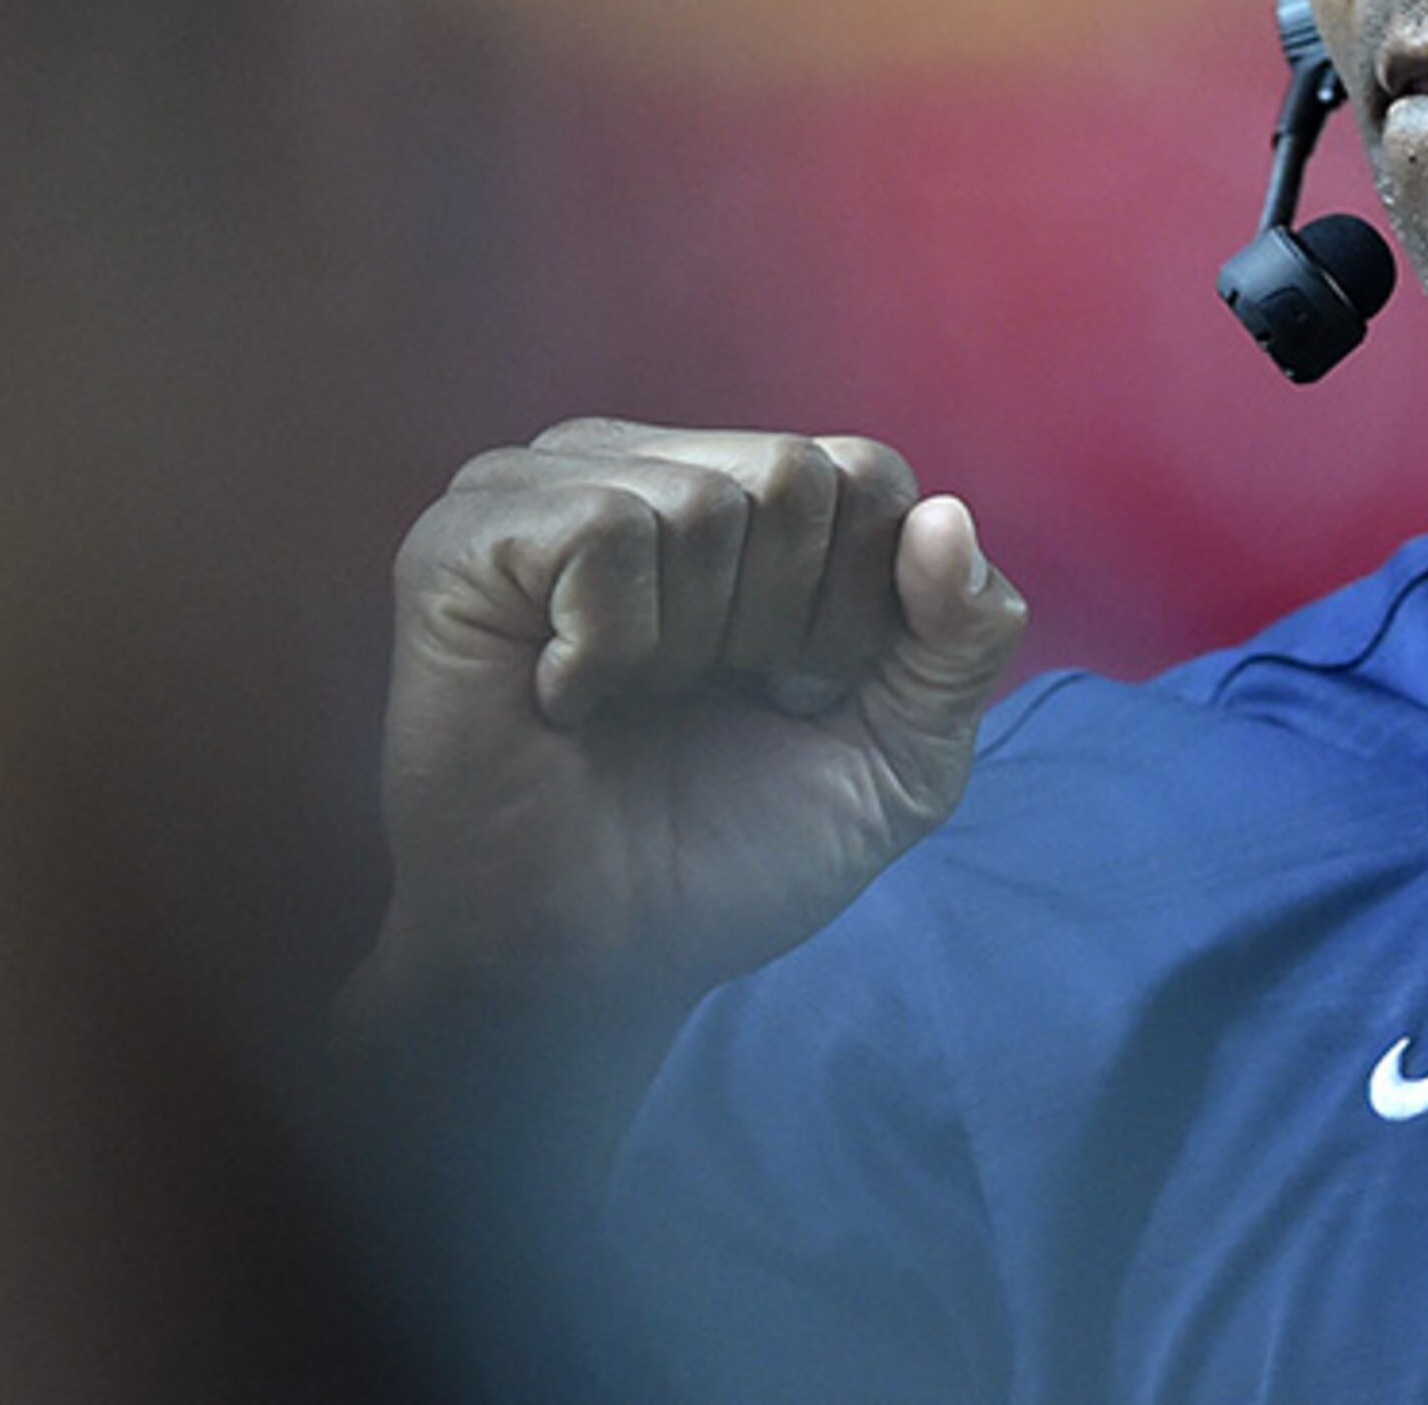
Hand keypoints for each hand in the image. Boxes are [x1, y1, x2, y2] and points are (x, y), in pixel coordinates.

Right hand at [357, 420, 1029, 1019]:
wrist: (596, 961)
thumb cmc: (735, 850)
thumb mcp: (905, 754)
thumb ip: (963, 637)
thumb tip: (946, 514)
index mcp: (745, 494)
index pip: (866, 473)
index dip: (858, 610)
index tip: (792, 696)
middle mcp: (645, 465)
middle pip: (795, 474)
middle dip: (782, 624)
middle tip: (704, 701)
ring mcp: (543, 489)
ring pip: (705, 499)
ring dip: (692, 644)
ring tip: (630, 701)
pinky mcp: (464, 539)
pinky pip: (604, 529)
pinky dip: (612, 643)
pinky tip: (567, 697)